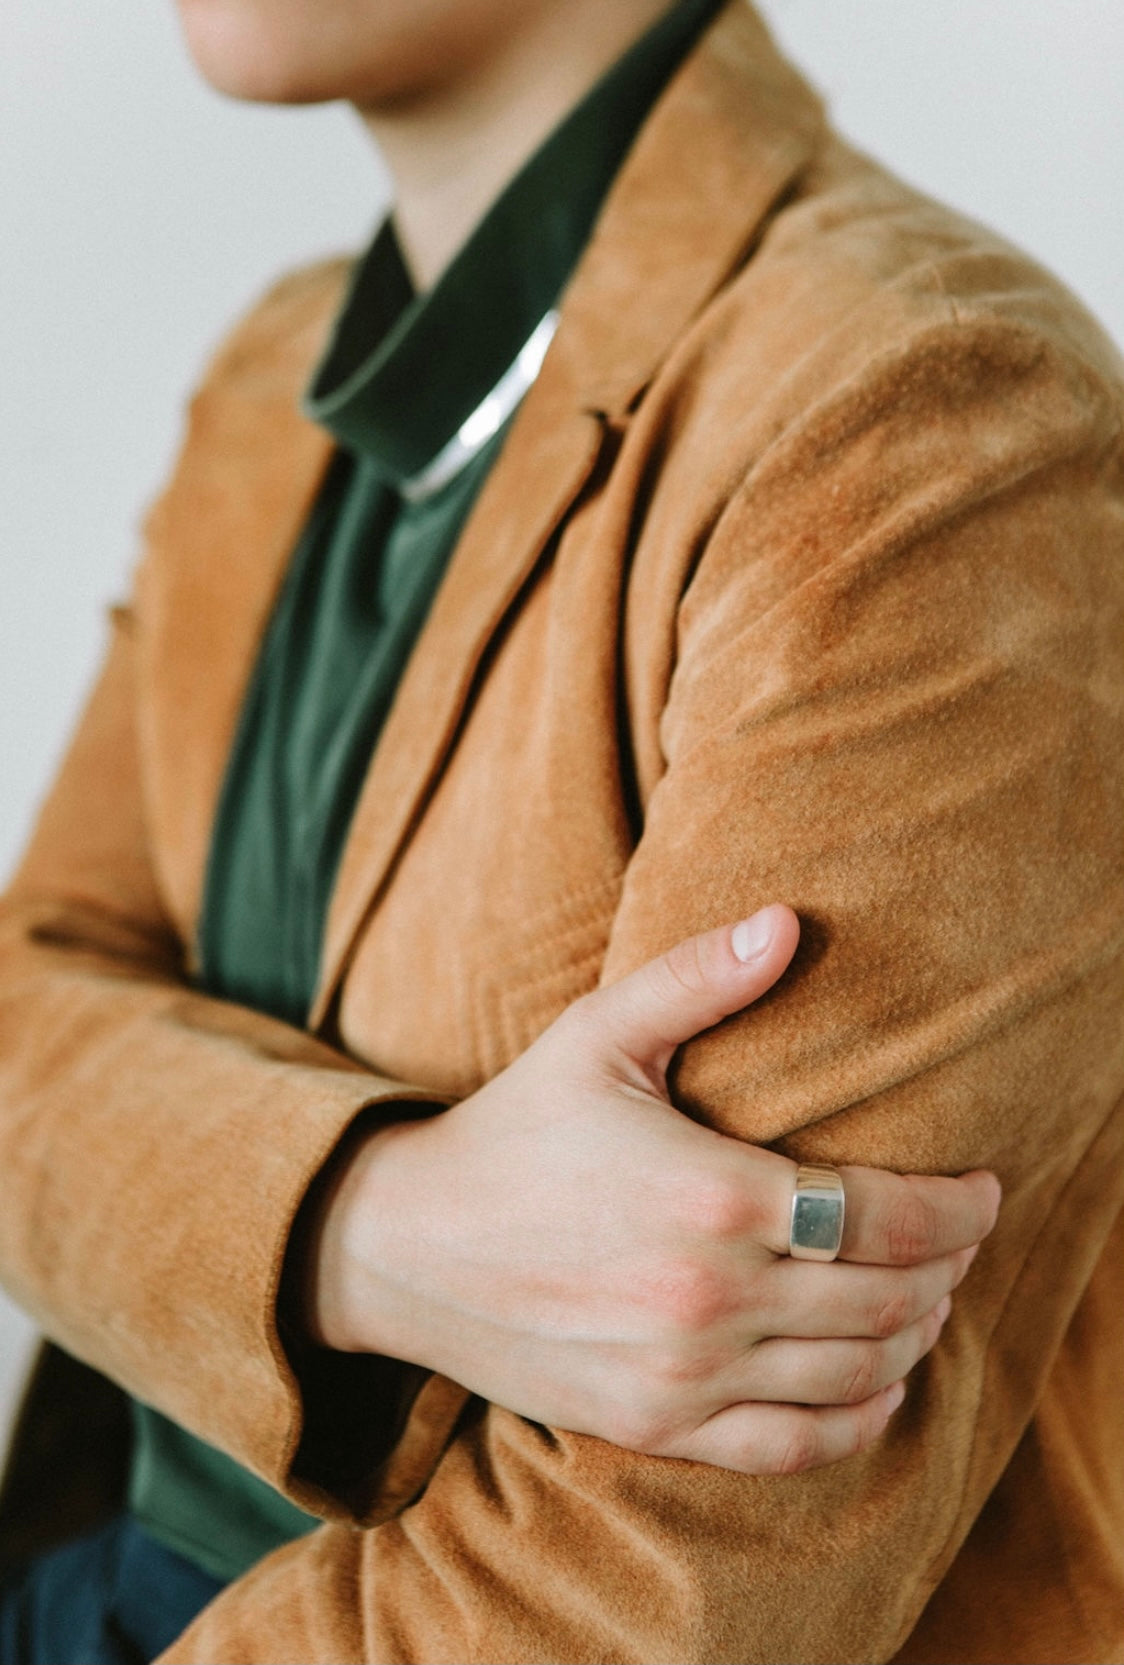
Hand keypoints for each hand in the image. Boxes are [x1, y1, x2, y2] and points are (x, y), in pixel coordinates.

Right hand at [308, 906, 999, 1473]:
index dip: (958, 1206)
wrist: (405, 1246)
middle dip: (948, 1268)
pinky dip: (860, 1419)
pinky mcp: (657, 1426)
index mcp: (712, 1193)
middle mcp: (710, 1297)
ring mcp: (685, 1375)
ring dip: (916, 1335)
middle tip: (959, 1238)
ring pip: (857, 1374)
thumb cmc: (512, 1129)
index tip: (984, 1188)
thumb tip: (788, 921)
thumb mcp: (598, 1035)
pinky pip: (796, 1447)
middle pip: (888, 1297)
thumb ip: (699, 977)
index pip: (886, 1213)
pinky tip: (879, 1385)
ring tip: (929, 1297)